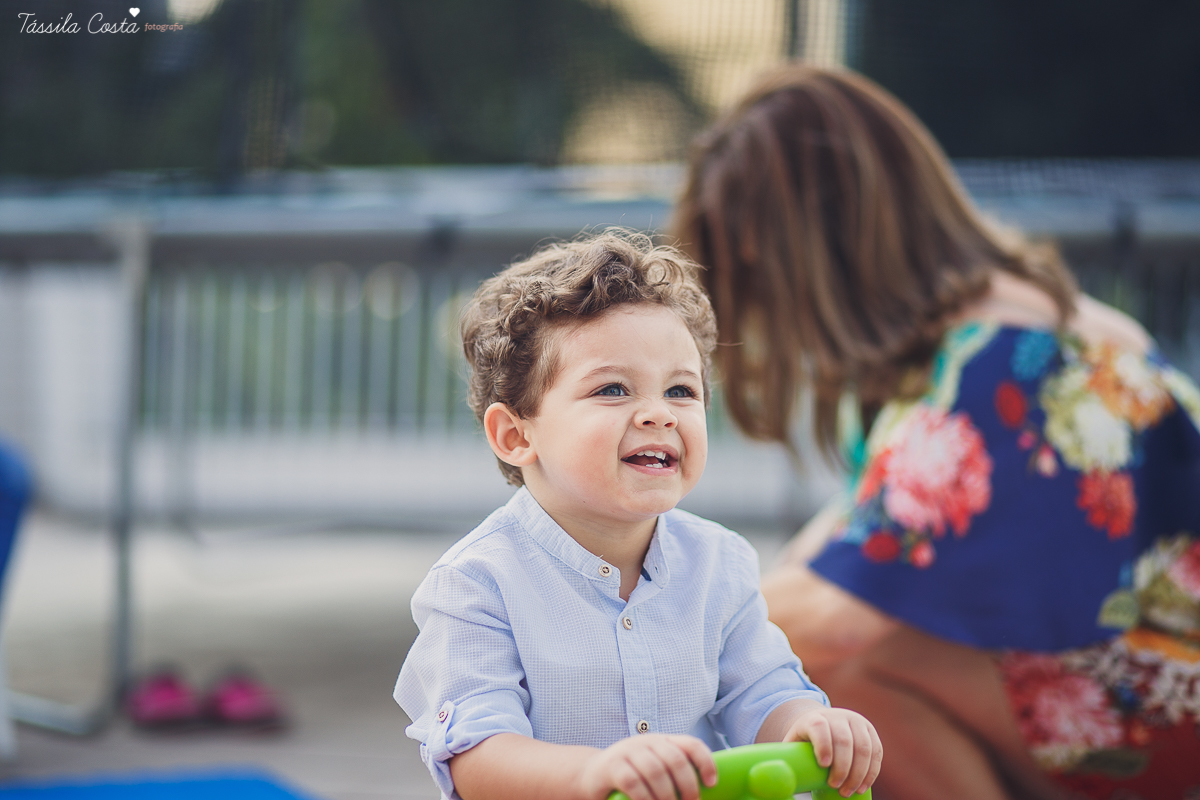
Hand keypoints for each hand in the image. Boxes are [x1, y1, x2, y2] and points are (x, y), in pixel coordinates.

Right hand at [578, 734, 716, 799]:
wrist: (591, 775)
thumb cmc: (631, 776)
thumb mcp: (654, 770)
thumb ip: (672, 775)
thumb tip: (700, 795)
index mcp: (662, 741)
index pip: (690, 744)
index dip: (705, 761)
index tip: (712, 783)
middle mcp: (646, 742)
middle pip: (674, 759)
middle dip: (687, 785)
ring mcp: (627, 751)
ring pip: (655, 771)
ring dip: (666, 795)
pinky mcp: (612, 766)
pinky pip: (633, 782)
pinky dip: (644, 798)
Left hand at [783, 707, 881, 797]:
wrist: (822, 723)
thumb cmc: (805, 740)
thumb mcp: (793, 743)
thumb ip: (785, 757)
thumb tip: (777, 778)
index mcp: (815, 718)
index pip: (819, 727)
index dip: (823, 745)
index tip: (824, 765)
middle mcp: (838, 716)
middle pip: (844, 740)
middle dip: (842, 767)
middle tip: (836, 787)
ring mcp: (856, 722)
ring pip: (863, 747)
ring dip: (859, 773)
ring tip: (849, 791)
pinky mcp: (870, 731)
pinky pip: (876, 751)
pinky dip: (872, 771)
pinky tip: (863, 785)